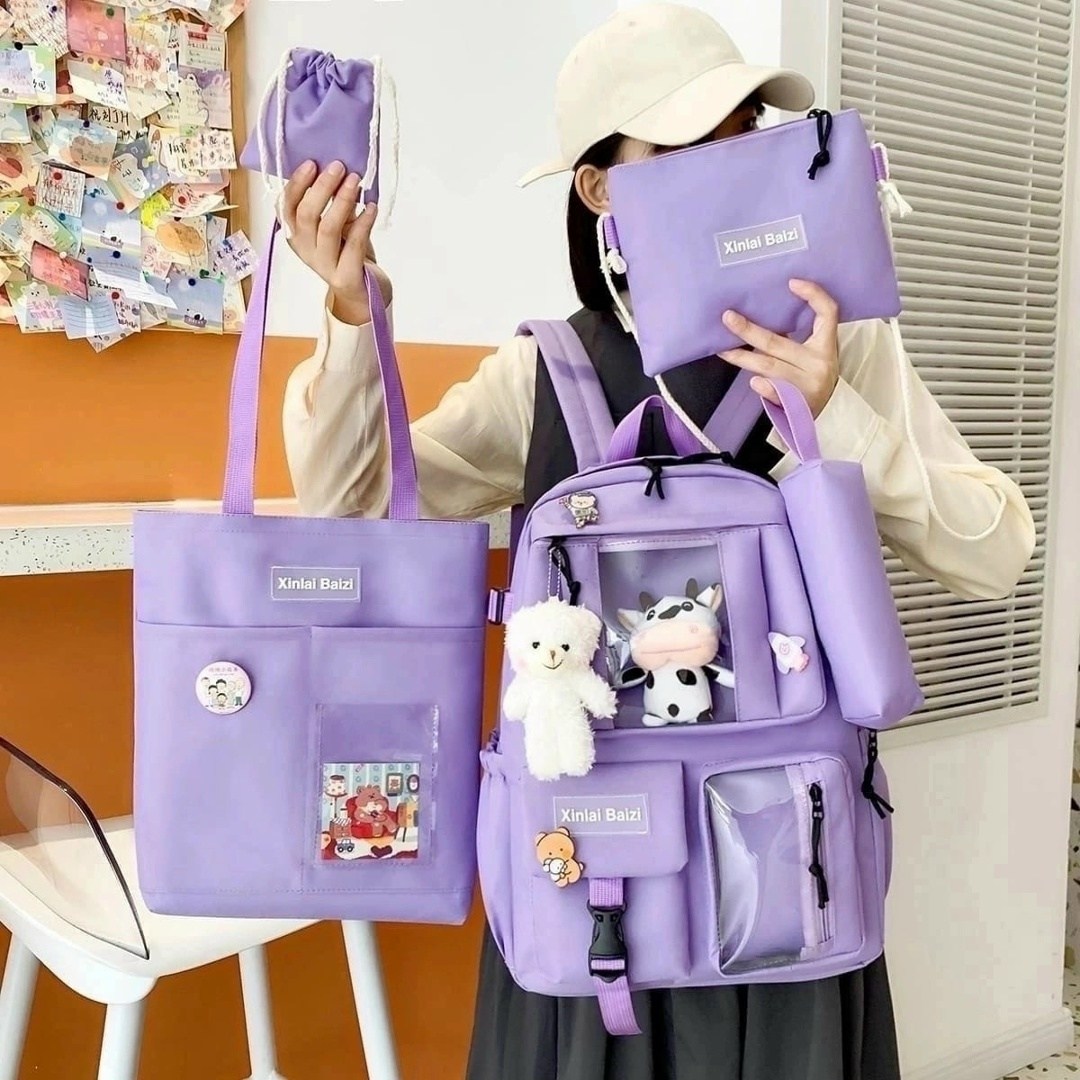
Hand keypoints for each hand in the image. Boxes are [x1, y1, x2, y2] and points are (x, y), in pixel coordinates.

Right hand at [280, 159, 388, 325]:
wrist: (363, 294)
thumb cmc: (348, 253)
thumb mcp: (339, 225)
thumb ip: (335, 203)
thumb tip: (340, 171)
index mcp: (296, 235)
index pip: (287, 207)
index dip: (297, 184)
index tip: (312, 163)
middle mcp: (305, 250)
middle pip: (307, 215)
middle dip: (322, 188)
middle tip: (339, 167)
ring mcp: (324, 265)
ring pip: (328, 229)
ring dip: (342, 201)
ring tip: (356, 180)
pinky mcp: (345, 277)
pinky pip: (354, 245)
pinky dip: (364, 222)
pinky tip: (372, 207)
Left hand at [718, 279, 839, 417]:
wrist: (826, 418)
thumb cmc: (812, 380)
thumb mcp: (811, 357)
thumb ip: (791, 341)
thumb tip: (754, 319)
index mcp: (825, 346)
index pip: (828, 313)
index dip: (813, 295)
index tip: (792, 282)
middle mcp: (818, 363)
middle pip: (778, 342)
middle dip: (749, 330)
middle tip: (728, 317)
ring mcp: (807, 385)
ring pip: (769, 366)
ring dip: (742, 357)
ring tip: (722, 349)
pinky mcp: (797, 404)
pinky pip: (775, 392)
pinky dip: (763, 387)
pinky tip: (753, 381)